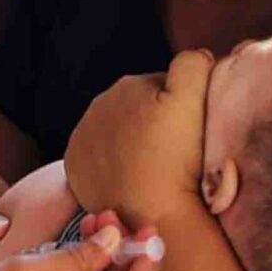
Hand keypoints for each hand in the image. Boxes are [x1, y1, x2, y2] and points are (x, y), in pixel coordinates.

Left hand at [64, 50, 212, 224]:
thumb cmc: (178, 161)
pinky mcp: (74, 166)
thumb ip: (193, 64)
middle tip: (176, 153)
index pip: (163, 89)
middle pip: (138, 111)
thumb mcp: (194, 101)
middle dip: (156, 125)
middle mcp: (98, 105)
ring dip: (135, 144)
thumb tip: (197, 55)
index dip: (183, 109)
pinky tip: (132, 176)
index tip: (192, 133)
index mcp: (127, 85)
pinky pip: (99, 158)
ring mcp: (82, 137)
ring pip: (119, 134)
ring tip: (157, 168)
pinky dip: (113, 164)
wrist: (151, 215)